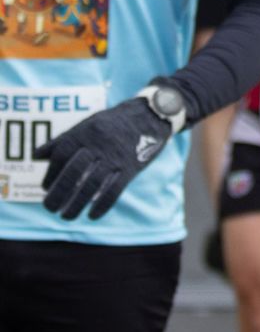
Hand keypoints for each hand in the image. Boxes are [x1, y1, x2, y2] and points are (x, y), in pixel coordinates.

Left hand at [37, 92, 176, 220]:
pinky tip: (92, 216)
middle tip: (49, 208)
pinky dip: (103, 205)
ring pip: (92, 184)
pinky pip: (115, 189)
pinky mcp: (131, 167)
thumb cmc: (113, 122)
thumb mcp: (87, 124)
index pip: (61, 155)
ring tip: (66, 216)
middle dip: (59, 192)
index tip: (45, 187)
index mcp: (85, 132)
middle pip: (73, 172)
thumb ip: (62, 140)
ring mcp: (116, 157)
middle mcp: (99, 144)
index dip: (51, 173)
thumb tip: (36, 156)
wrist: (150, 115)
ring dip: (77, 203)